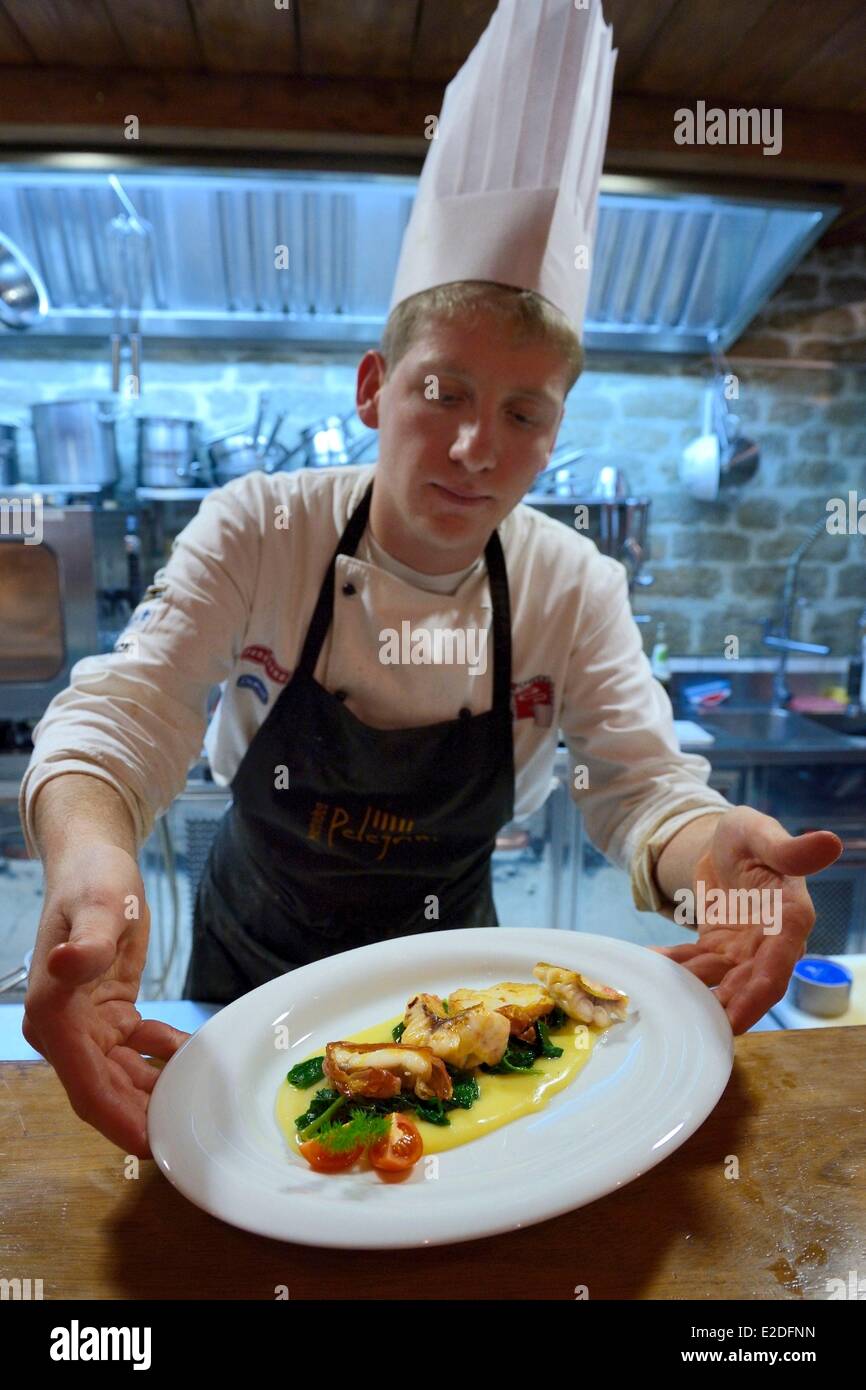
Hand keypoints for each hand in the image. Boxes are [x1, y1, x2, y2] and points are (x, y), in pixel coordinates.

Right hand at [22, 843, 190, 1157]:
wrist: (94, 862)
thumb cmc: (92, 880)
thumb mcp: (98, 903)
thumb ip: (87, 940)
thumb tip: (67, 965)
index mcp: (54, 1014)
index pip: (86, 1087)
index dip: (119, 1121)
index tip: (155, 1148)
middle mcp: (63, 1029)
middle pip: (105, 1093)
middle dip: (145, 1120)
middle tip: (195, 1141)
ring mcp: (85, 1026)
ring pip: (122, 1079)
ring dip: (158, 1094)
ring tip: (204, 1109)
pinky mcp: (108, 1016)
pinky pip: (137, 1052)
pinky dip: (165, 1060)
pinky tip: (197, 1061)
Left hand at [650, 806, 842, 1034]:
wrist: (724, 842)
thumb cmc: (749, 835)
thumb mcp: (760, 833)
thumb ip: (789, 849)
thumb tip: (831, 842)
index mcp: (790, 919)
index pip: (778, 966)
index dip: (758, 995)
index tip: (736, 1022)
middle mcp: (771, 943)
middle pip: (748, 986)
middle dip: (721, 1010)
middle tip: (690, 1027)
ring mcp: (743, 950)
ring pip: (717, 981)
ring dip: (691, 992)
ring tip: (659, 997)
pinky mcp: (717, 949)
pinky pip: (693, 964)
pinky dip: (670, 968)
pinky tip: (644, 966)